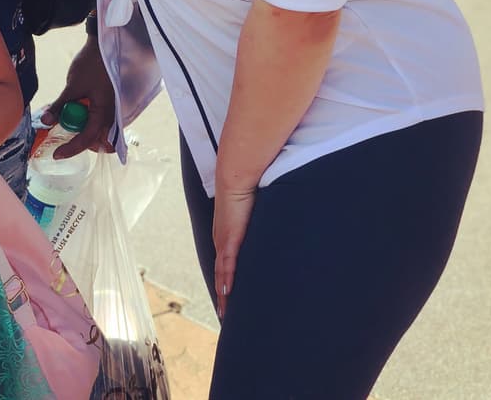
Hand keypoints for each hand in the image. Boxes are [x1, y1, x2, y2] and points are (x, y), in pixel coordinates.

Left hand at [40, 36, 114, 156]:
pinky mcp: (108, 105)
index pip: (87, 139)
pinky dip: (88, 123)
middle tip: (64, 140)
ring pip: (100, 133)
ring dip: (85, 133)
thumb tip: (45, 121)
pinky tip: (76, 113)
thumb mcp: (72, 86)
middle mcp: (111, 116)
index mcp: (104, 113)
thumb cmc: (91, 65)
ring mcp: (111, 110)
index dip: (71, 149)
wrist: (102, 46)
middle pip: (98, 142)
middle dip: (82, 144)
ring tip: (69, 124)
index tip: (56, 154)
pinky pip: (100, 122)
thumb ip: (59, 106)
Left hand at [211, 184, 255, 319]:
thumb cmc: (247, 189)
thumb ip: (259, 224)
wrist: (237, 176)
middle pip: (220, 275)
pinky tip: (227, 296)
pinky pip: (226, 266)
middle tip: (225, 315)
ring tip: (225, 314)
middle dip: (223, 296)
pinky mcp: (229, 240)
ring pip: (221, 276)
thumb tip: (269, 229)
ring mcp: (224, 242)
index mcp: (226, 236)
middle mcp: (222, 241)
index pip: (224, 266)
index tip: (227, 299)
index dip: (225, 283)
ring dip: (223, 295)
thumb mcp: (254, 213)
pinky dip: (226, 282)